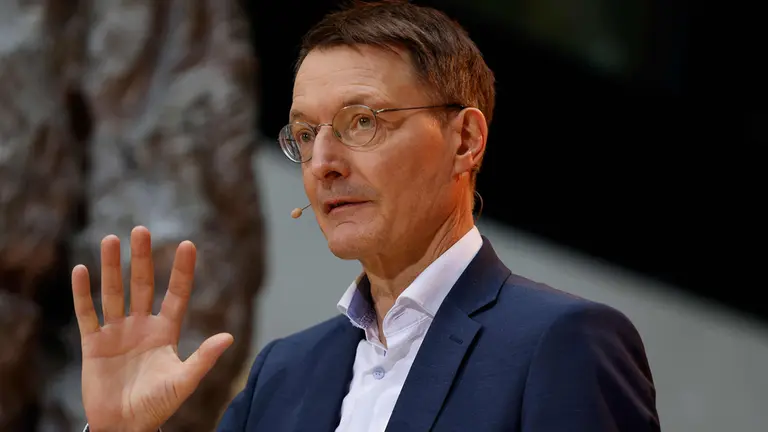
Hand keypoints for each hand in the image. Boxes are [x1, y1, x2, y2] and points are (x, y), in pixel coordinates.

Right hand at [72, 226, 233, 431]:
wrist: (125, 426)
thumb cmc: (157, 405)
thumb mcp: (183, 382)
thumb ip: (203, 359)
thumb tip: (229, 337)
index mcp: (166, 332)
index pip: (176, 294)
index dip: (182, 270)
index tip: (187, 244)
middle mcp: (142, 326)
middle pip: (143, 285)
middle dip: (142, 258)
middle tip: (140, 229)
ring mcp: (117, 333)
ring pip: (114, 293)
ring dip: (112, 267)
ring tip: (111, 239)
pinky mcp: (94, 344)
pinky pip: (87, 314)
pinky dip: (83, 293)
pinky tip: (81, 270)